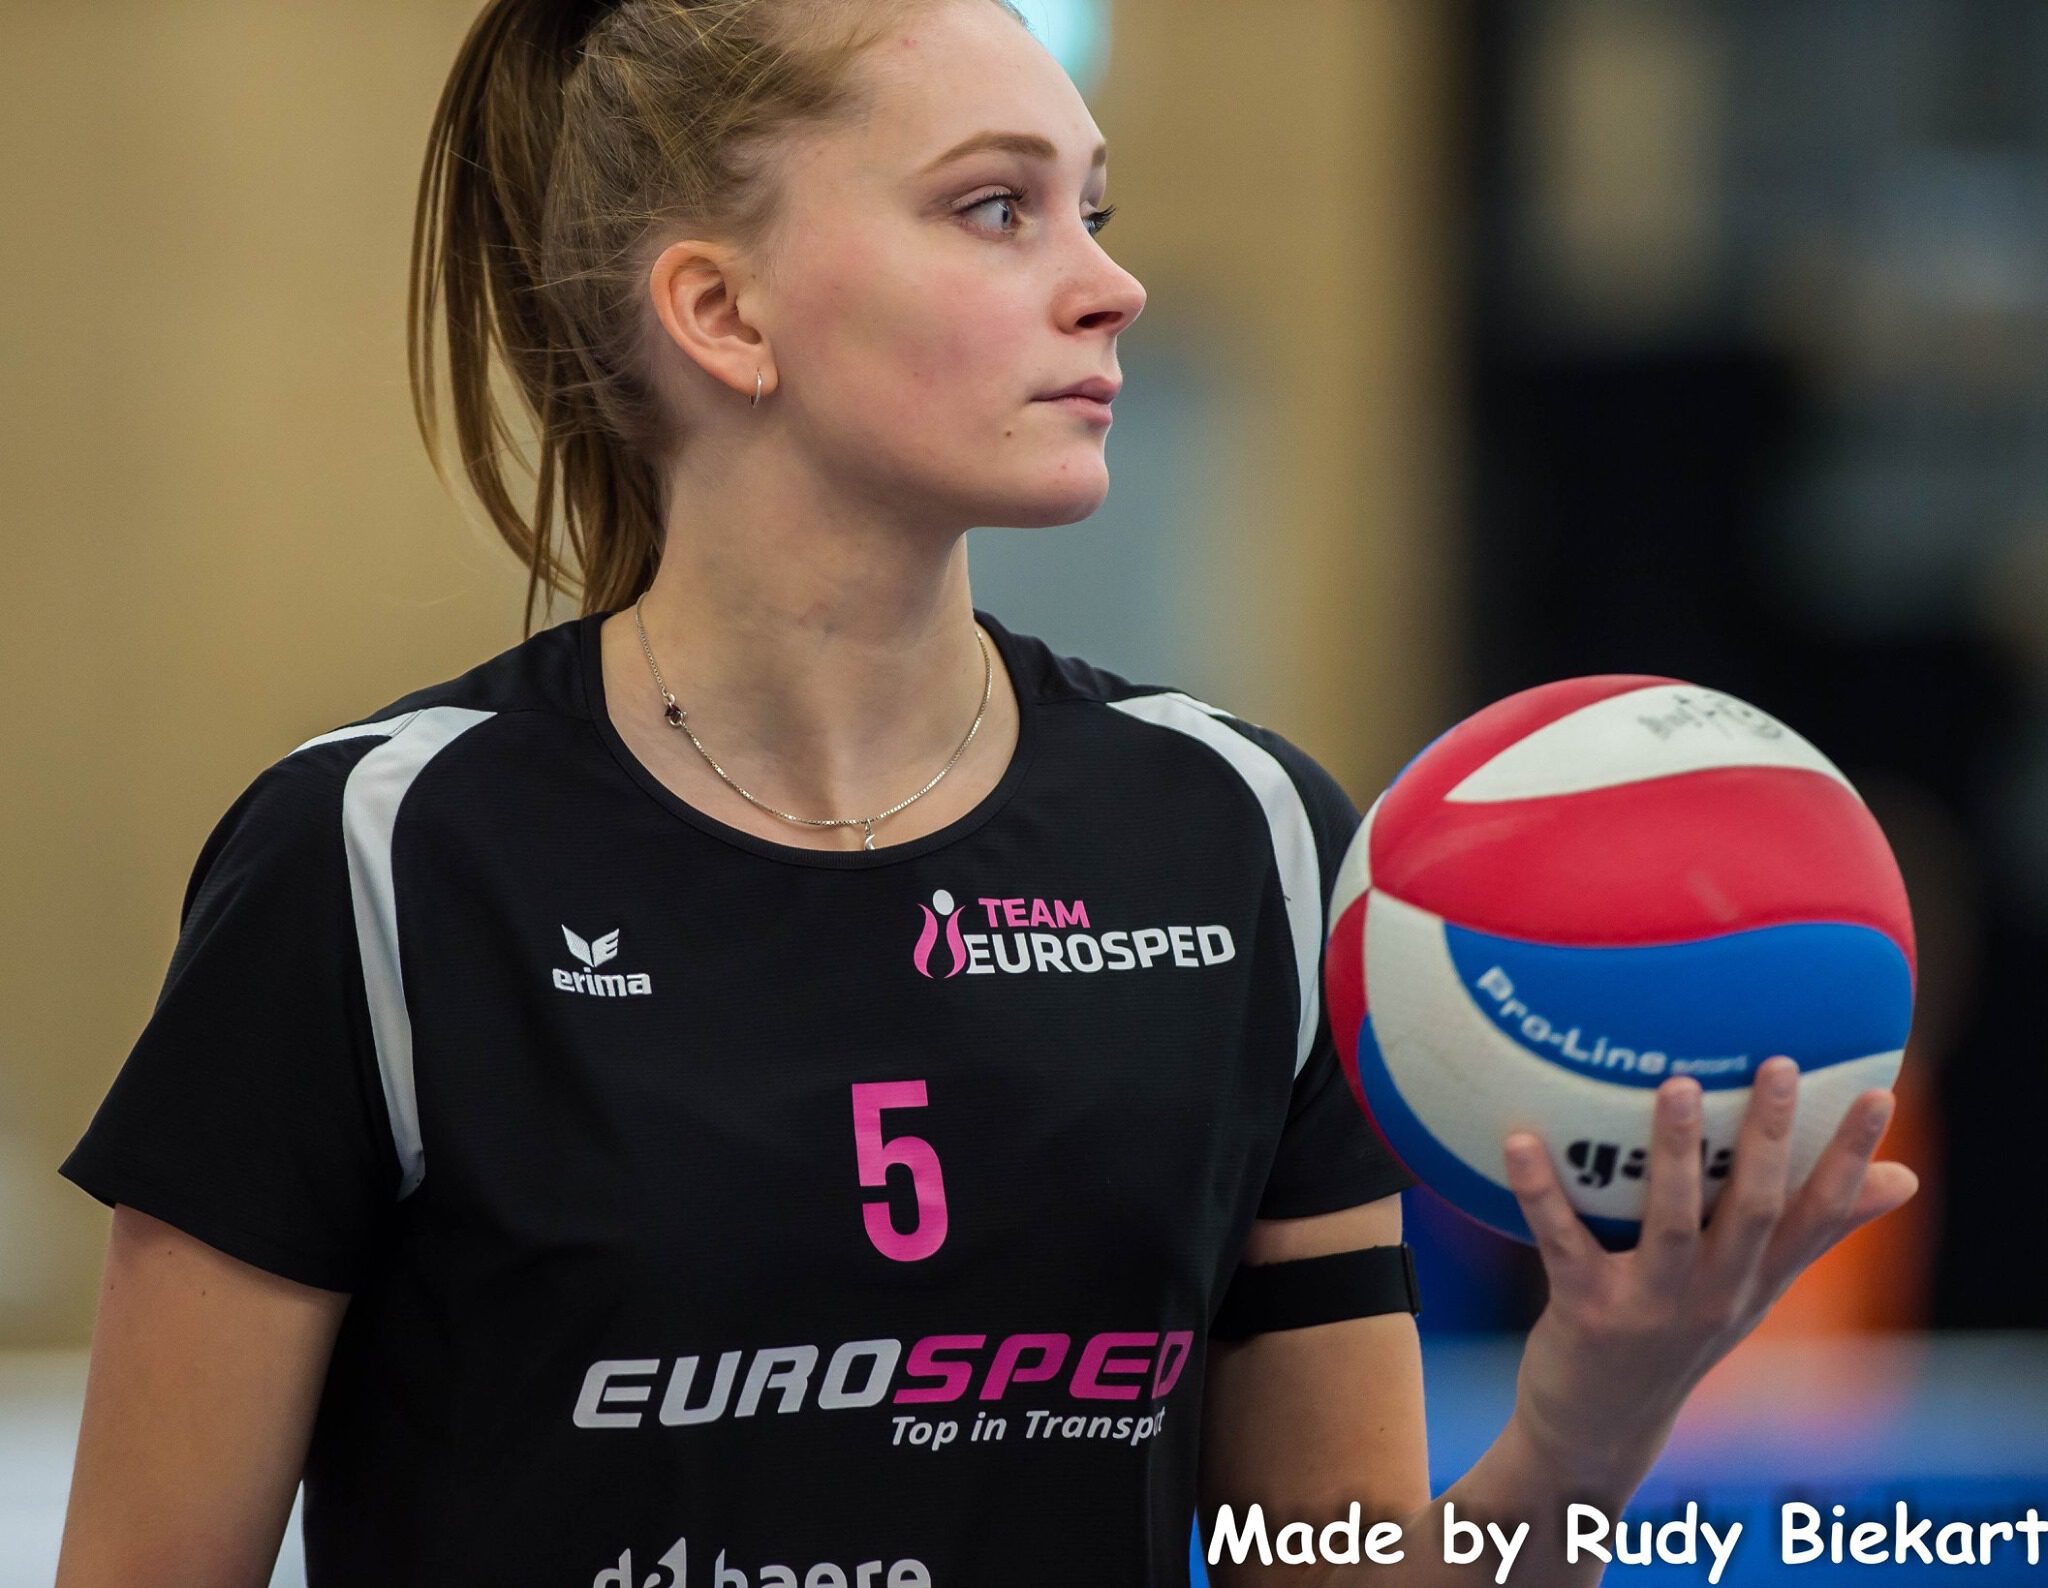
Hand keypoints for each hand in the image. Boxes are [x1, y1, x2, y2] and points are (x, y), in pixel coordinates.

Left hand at [1500, 1057, 1918, 1482]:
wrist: (1601, 1427)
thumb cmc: (1678, 1333)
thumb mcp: (1754, 1290)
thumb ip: (1816, 1231)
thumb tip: (1905, 1178)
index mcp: (1757, 1281)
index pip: (1820, 1215)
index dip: (1851, 1158)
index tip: (1882, 1094)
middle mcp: (1716, 1294)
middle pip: (1756, 1210)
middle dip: (1771, 1138)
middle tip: (1781, 1066)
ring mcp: (1653, 1305)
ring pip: (1672, 1222)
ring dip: (1675, 1154)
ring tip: (1677, 1086)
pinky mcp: (1587, 1311)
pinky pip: (1561, 1240)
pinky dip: (1540, 1190)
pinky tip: (1520, 1141)